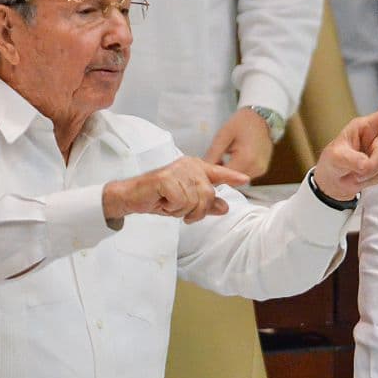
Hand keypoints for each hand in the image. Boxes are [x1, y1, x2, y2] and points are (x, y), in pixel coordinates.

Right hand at [102, 157, 248, 223]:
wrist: (132, 197)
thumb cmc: (158, 198)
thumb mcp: (185, 204)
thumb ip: (205, 205)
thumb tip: (224, 207)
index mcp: (195, 168)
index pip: (218, 173)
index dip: (232, 176)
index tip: (246, 179)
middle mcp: (189, 166)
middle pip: (208, 196)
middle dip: (196, 211)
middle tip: (179, 210)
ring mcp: (178, 170)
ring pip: (195, 201)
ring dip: (181, 210)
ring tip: (168, 204)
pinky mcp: (167, 178)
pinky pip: (181, 202)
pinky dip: (171, 208)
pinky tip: (162, 201)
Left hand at [203, 108, 273, 178]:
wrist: (260, 117)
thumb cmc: (242, 123)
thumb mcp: (223, 136)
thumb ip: (212, 155)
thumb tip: (203, 170)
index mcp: (246, 159)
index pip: (225, 177)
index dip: (214, 175)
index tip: (206, 170)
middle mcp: (256, 167)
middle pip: (232, 181)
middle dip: (221, 174)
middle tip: (213, 162)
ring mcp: (261, 169)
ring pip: (239, 180)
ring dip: (229, 172)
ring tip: (223, 159)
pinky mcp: (262, 169)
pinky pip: (245, 175)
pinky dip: (237, 170)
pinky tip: (232, 159)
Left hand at [313, 103, 377, 200]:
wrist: (336, 180)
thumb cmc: (333, 161)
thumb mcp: (334, 158)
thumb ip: (350, 159)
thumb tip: (366, 165)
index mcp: (363, 127)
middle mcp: (377, 136)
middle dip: (370, 167)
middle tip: (353, 173)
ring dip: (369, 175)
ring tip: (355, 173)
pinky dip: (373, 180)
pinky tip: (364, 177)